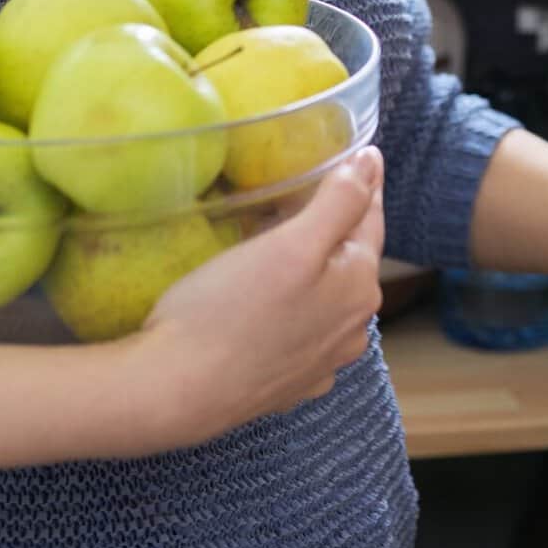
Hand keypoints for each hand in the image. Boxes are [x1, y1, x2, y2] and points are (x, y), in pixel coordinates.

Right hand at [124, 146, 384, 449]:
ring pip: (325, 298)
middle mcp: (351, 330)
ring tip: (288, 243)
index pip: (370, 219)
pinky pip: (300, 331)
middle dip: (336, 226)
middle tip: (314, 192)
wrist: (175, 392)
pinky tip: (274, 302)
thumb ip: (339, 201)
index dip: (361, 183)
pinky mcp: (287, 385)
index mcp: (359, 289)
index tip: (358, 156)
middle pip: (349, 260)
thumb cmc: (229, 309)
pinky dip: (293, 308)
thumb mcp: (291, 243)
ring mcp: (320, 364)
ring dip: (315, 270)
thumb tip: (372, 162)